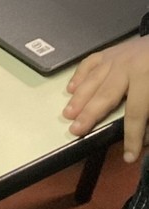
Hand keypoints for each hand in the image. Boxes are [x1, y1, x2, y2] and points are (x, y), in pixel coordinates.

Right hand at [63, 36, 148, 162]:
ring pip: (93, 80)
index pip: (136, 113)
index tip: (129, 156)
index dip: (133, 136)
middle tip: (76, 131)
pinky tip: (70, 89)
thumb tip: (145, 137)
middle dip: (90, 115)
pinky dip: (79, 76)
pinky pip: (90, 63)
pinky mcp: (109, 51)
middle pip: (105, 96)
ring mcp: (115, 58)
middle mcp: (127, 68)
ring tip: (68, 113)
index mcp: (146, 78)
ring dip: (79, 98)